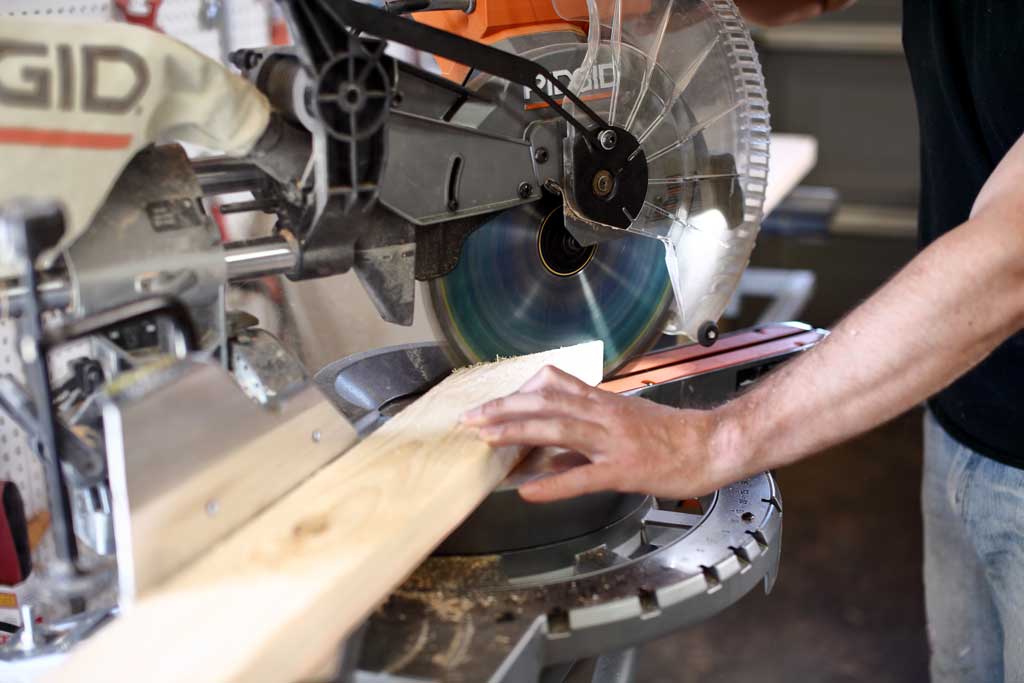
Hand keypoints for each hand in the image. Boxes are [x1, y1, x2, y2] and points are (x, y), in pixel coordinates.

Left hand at [461, 365, 746, 502]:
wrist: (712, 445)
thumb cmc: (671, 436)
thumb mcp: (623, 425)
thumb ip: (583, 438)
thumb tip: (545, 458)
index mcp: (602, 403)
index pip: (551, 388)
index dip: (516, 394)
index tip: (489, 405)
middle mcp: (604, 415)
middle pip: (545, 403)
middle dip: (504, 409)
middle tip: (471, 418)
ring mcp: (614, 441)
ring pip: (558, 429)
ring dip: (518, 432)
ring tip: (486, 439)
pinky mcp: (625, 469)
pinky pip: (583, 476)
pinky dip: (553, 484)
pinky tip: (529, 491)